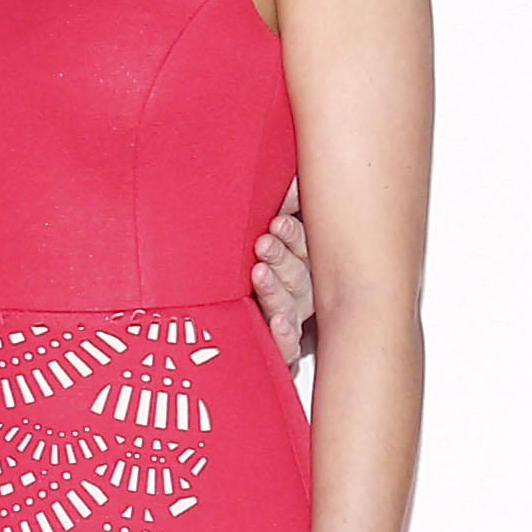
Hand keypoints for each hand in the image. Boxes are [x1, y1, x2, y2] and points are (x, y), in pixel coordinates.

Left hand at [251, 183, 311, 372]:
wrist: (229, 318)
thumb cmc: (242, 268)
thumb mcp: (267, 234)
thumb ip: (284, 206)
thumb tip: (292, 181)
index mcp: (298, 262)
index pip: (303, 246)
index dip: (293, 235)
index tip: (277, 222)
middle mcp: (297, 291)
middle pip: (297, 274)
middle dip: (281, 257)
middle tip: (264, 244)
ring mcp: (290, 320)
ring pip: (289, 305)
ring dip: (276, 288)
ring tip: (259, 273)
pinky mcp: (279, 350)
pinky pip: (287, 347)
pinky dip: (284, 336)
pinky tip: (278, 323)